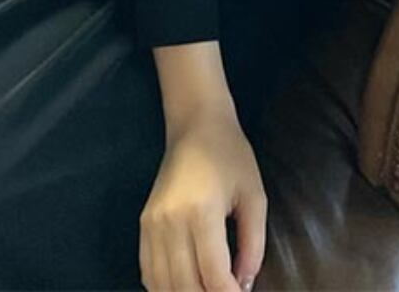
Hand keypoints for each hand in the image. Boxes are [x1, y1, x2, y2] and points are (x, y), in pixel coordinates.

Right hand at [139, 108, 267, 291]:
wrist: (196, 124)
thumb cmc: (230, 155)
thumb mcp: (255, 196)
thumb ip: (253, 244)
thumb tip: (244, 284)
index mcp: (201, 212)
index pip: (212, 275)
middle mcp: (170, 222)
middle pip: (185, 286)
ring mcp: (151, 224)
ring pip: (162, 284)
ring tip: (209, 291)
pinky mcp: (143, 223)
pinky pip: (148, 271)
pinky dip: (165, 288)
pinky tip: (185, 286)